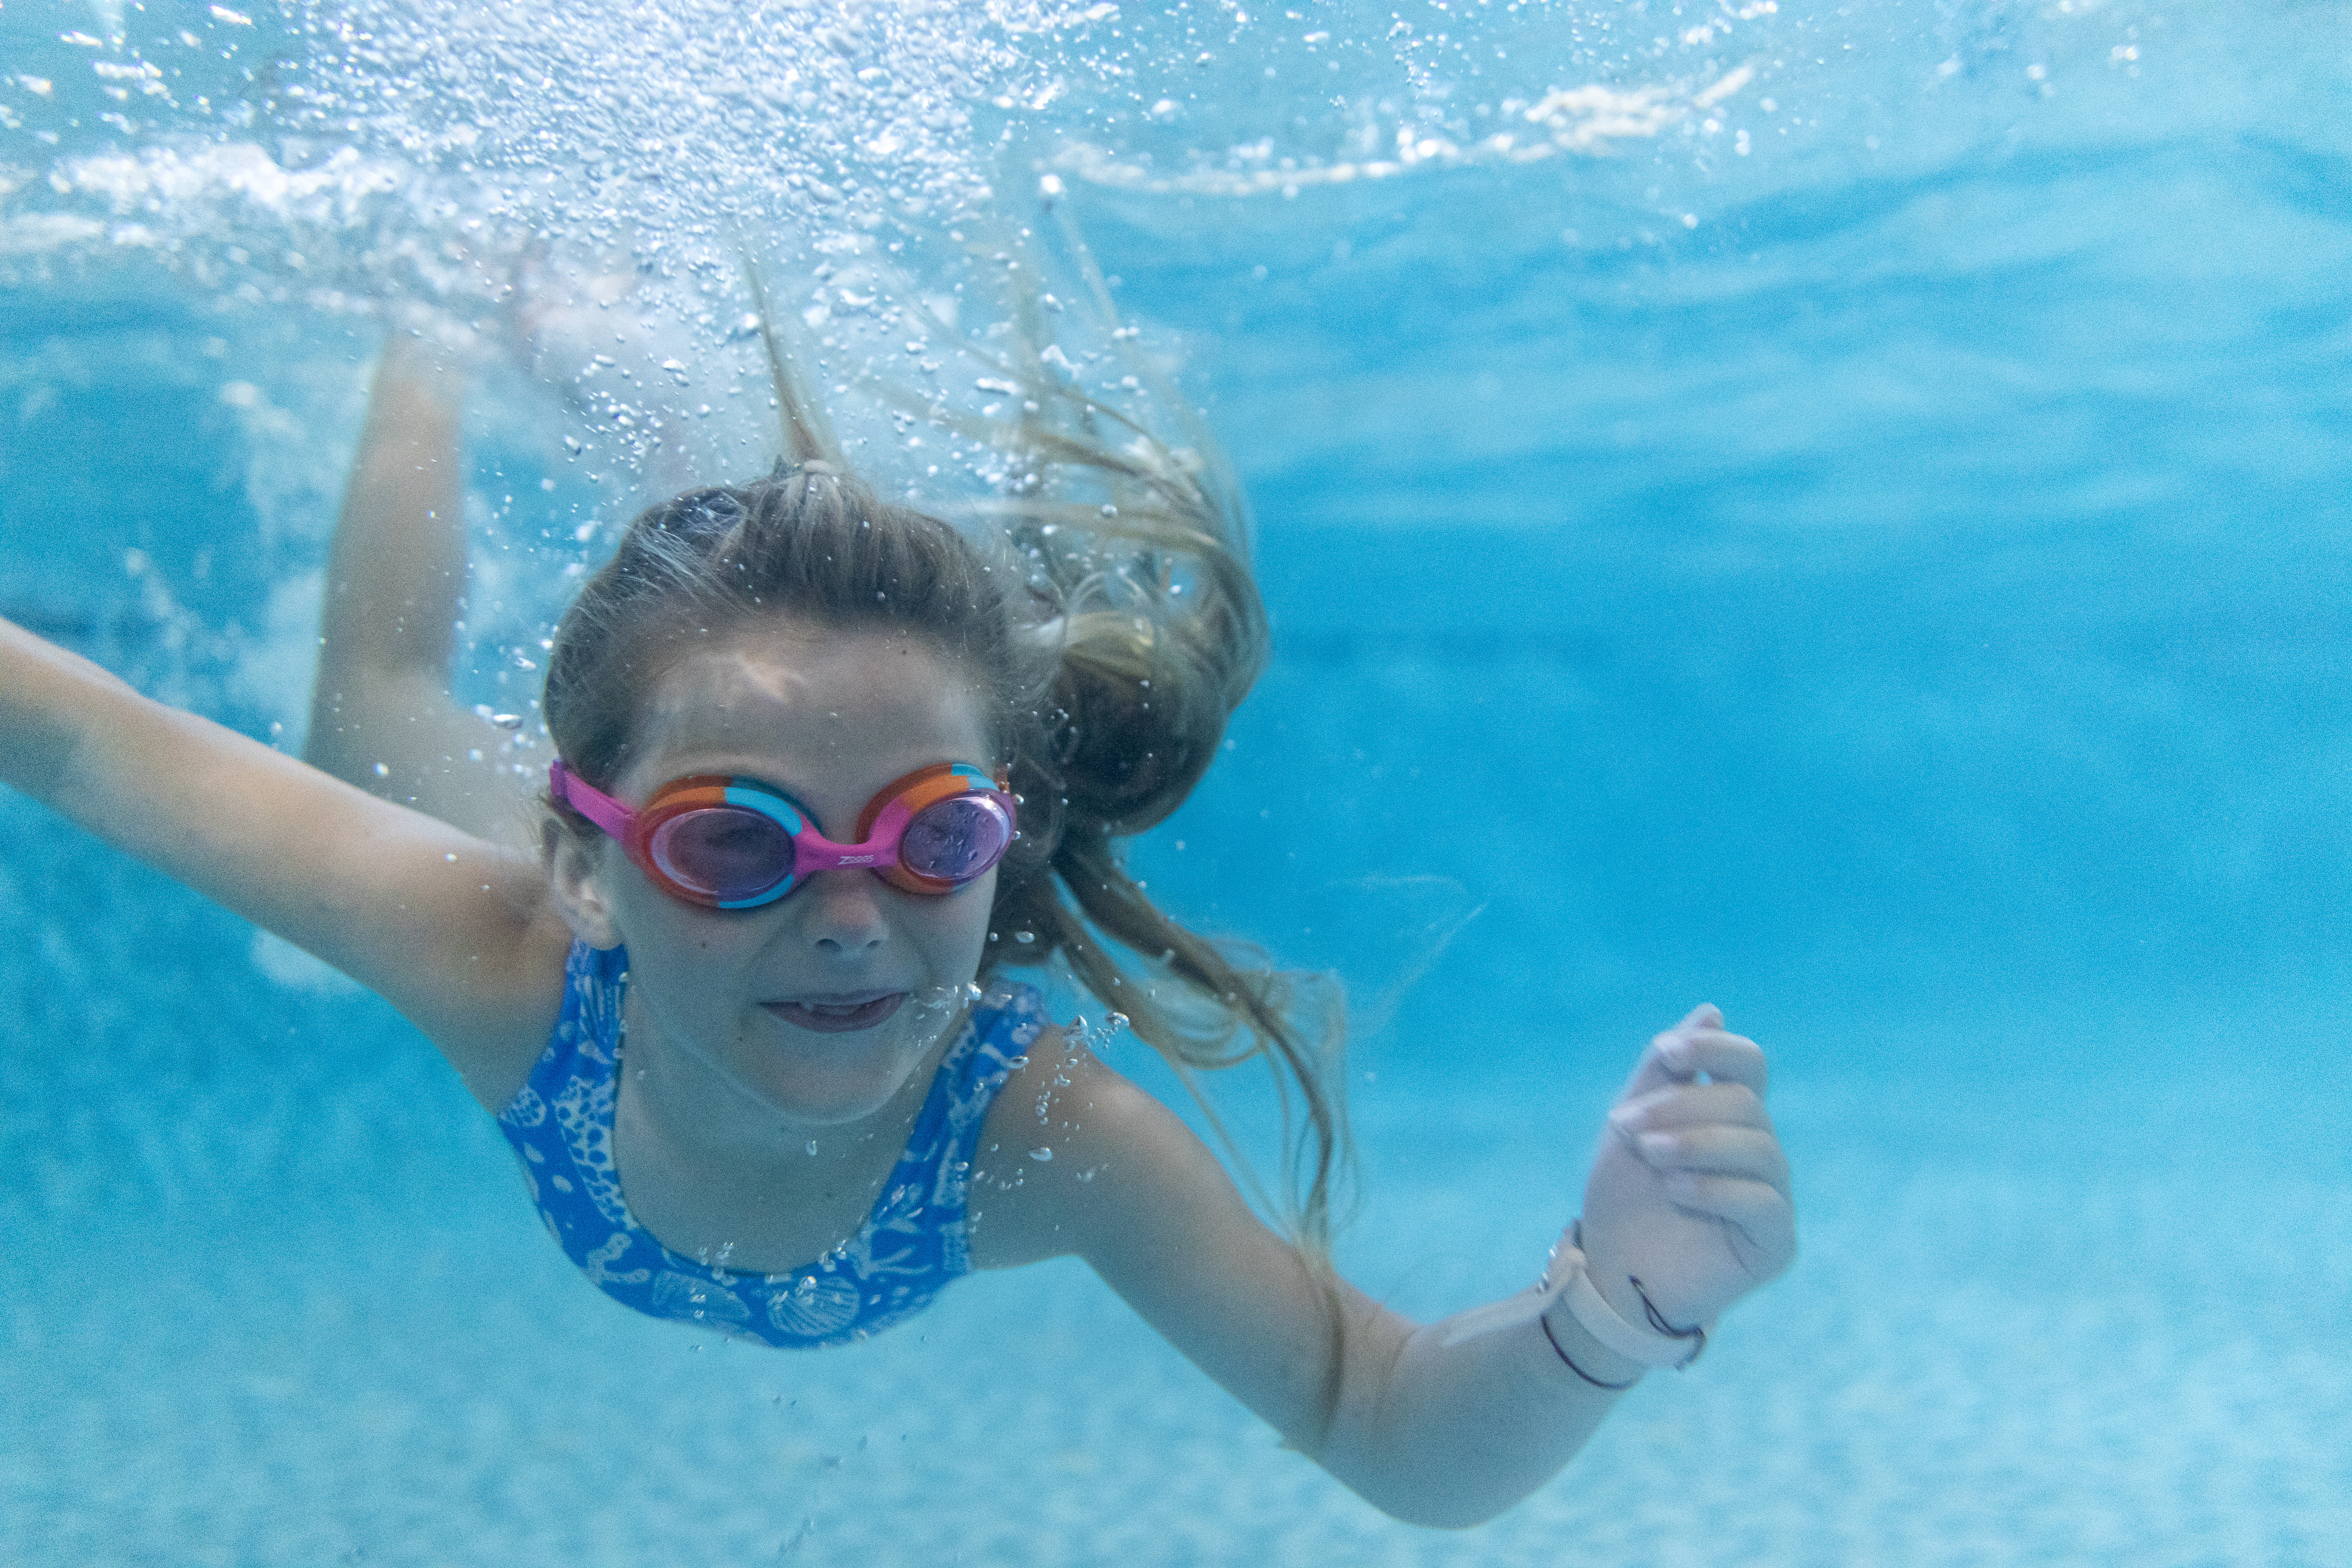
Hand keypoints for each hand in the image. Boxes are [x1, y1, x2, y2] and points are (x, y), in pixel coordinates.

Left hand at [1574, 1005, 1794, 1330]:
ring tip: (1648, 1155)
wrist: (1611, 1271)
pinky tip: (1676, 1192)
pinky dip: (1715, 1189)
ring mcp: (1773, 1197)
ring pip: (1758, 1147)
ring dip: (1694, 1142)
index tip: (1666, 1054)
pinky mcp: (1774, 1242)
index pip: (1747, 1064)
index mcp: (1729, 1118)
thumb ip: (1665, 1073)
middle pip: (1744, 1102)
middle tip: (1624, 1125)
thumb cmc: (1625, 1198)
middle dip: (1680, 1105)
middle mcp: (1759, 1151)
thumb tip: (1711, 1012)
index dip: (1713, 1050)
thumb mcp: (1632, 1124)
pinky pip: (1763, 1202)